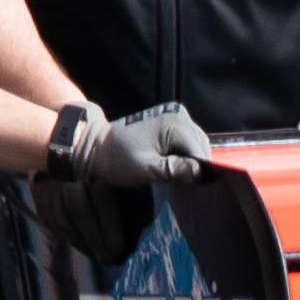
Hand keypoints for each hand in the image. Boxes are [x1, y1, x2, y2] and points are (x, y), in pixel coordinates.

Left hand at [62, 101, 217, 186]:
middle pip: (202, 149)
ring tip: (169, 171)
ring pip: (197, 146)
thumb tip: (199, 173)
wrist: (97, 145)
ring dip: (188, 161)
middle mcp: (180, 115)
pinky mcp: (172, 121)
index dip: (196, 173)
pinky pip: (188, 142)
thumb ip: (174, 170)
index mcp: (176, 124)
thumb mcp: (146, 169)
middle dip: (193, 166)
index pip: (201, 155)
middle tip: (174, 180)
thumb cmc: (118, 158)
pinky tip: (168, 162)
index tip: (183, 185)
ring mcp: (176, 116)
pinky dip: (183, 154)